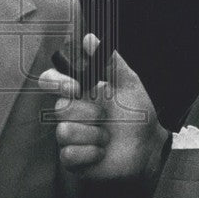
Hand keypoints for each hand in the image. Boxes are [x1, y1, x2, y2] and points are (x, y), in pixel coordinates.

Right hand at [42, 34, 167, 180]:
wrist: (148, 146)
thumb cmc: (137, 113)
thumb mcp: (128, 82)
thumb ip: (109, 61)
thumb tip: (89, 38)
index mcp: (79, 91)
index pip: (50, 80)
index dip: (56, 82)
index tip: (75, 87)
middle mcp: (70, 112)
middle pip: (59, 108)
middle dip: (88, 113)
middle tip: (105, 116)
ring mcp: (70, 136)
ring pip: (63, 132)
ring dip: (93, 135)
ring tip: (107, 137)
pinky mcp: (72, 159)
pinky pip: (68, 155)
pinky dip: (91, 153)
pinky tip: (102, 152)